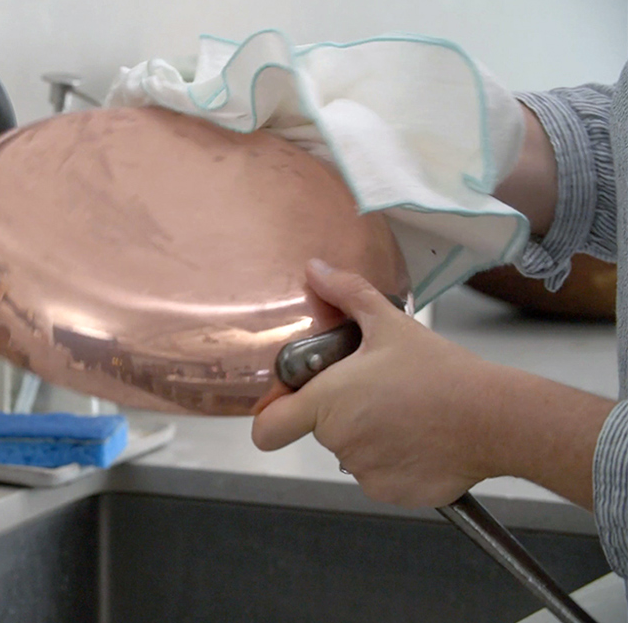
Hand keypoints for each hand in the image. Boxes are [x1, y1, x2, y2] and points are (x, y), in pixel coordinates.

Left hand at [252, 259, 500, 507]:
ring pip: (351, 452)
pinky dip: (393, 462)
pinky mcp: (390, 492)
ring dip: (368, 436)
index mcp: (327, 402)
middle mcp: (338, 442)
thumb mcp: (389, 323)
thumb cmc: (441, 372)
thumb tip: (315, 270)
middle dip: (341, 412)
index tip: (291, 404)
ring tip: (405, 413)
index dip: (274, 416)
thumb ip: (346, 294)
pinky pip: (378, 476)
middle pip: (320, 431)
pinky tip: (419, 439)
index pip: (268, 428)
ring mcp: (363, 471)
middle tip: (379, 391)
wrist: (495, 419)